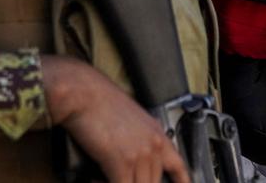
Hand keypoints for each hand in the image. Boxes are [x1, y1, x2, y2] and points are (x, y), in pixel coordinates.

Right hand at [41, 55, 189, 182]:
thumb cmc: (98, 100)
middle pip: (154, 182)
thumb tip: (132, 155)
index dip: (182, 180)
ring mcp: (140, 154)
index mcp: (156, 132)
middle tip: (116, 177)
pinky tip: (95, 179)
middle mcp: (153, 144)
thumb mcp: (130, 117)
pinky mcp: (122, 162)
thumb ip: (138, 137)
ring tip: (101, 177)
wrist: (83, 92)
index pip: (178, 165)